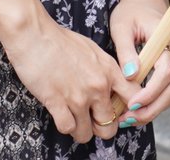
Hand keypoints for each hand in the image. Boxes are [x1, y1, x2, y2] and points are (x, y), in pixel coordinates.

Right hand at [0, 10, 136, 144]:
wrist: (36, 35)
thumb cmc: (61, 39)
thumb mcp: (93, 50)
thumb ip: (104, 69)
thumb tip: (109, 84)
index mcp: (109, 70)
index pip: (134, 97)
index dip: (128, 111)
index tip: (118, 113)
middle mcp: (98, 86)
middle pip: (109, 126)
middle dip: (100, 127)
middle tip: (92, 121)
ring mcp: (78, 96)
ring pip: (87, 133)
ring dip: (81, 130)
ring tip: (75, 120)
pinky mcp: (57, 103)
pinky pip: (67, 129)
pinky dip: (65, 127)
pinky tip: (62, 115)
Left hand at [109, 0, 169, 128]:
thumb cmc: (131, 10)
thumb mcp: (122, 26)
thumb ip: (126, 51)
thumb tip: (131, 76)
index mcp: (168, 38)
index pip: (165, 71)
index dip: (150, 92)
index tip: (131, 104)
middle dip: (153, 107)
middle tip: (130, 119)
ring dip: (155, 108)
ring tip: (131, 119)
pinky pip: (169, 88)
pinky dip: (156, 102)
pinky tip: (137, 109)